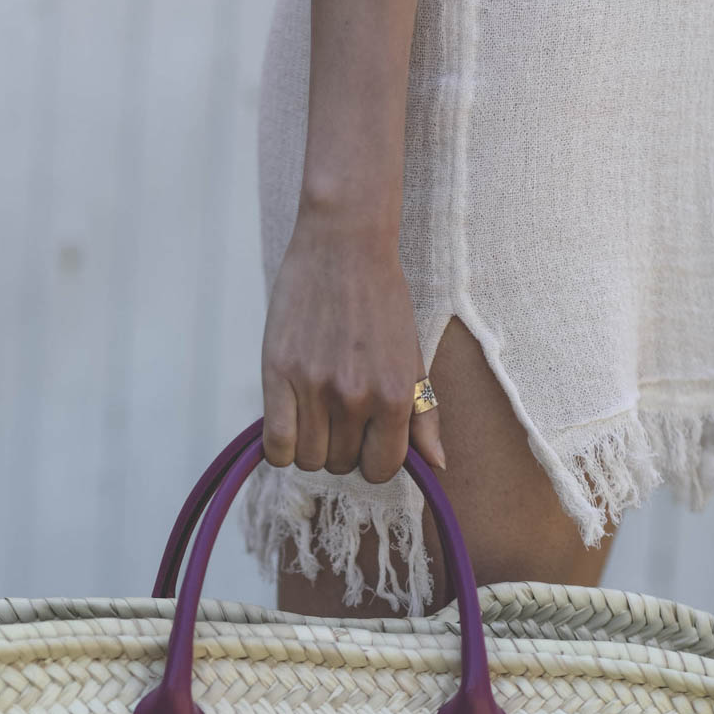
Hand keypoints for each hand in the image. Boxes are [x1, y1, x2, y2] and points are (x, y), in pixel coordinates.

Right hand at [260, 206, 445, 478]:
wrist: (344, 243)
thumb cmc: (382, 301)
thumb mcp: (412, 359)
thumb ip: (424, 416)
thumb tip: (437, 466)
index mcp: (394, 396)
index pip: (381, 470)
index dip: (372, 460)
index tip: (365, 440)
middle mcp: (355, 397)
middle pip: (341, 465)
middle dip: (341, 448)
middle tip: (339, 415)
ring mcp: (314, 386)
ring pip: (308, 460)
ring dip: (311, 446)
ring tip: (315, 414)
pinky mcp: (278, 373)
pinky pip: (276, 445)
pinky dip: (281, 448)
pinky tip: (290, 423)